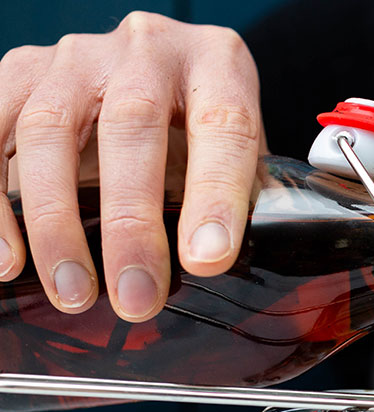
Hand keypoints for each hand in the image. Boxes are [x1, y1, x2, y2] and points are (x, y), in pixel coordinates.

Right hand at [0, 11, 264, 320]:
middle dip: (130, 223)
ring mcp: (77, 56)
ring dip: (55, 222)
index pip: (223, 125)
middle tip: (134, 296)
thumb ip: (245, 200)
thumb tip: (218, 265)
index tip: (206, 261)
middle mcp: (146, 47)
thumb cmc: (203, 128)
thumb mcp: (242, 155)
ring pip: (49, 131)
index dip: (216, 195)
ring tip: (72, 291)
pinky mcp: (22, 71)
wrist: (155, 74)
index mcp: (218, 63)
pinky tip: (9, 259)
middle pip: (130, 127)